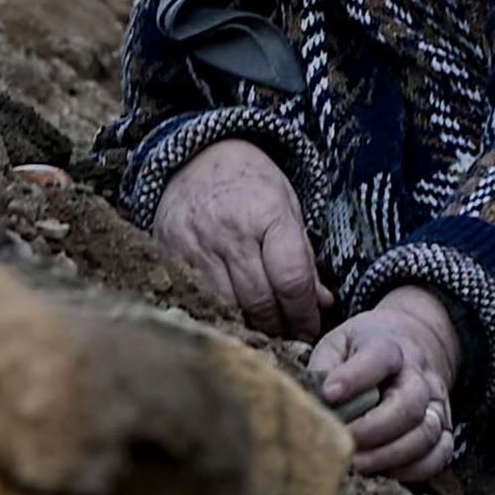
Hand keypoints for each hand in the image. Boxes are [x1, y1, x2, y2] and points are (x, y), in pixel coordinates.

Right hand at [153, 138, 332, 337]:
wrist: (196, 156)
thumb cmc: (250, 182)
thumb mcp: (287, 206)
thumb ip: (303, 256)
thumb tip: (321, 304)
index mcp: (268, 214)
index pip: (291, 280)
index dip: (305, 314)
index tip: (311, 330)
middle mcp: (231, 232)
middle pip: (261, 301)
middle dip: (281, 327)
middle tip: (292, 337)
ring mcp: (198, 246)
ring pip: (230, 307)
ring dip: (252, 326)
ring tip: (266, 330)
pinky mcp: (173, 257)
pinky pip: (201, 299)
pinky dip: (222, 313)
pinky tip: (235, 315)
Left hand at [309, 286, 464, 480]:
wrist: (411, 344)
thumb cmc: (364, 349)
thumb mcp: (338, 343)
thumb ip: (323, 367)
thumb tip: (311, 403)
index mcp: (390, 346)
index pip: (380, 356)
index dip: (355, 377)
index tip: (329, 394)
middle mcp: (419, 374)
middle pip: (409, 404)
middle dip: (373, 430)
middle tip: (344, 443)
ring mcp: (436, 402)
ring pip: (426, 433)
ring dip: (391, 455)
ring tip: (358, 465)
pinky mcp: (443, 427)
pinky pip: (441, 454)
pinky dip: (416, 469)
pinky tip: (387, 473)